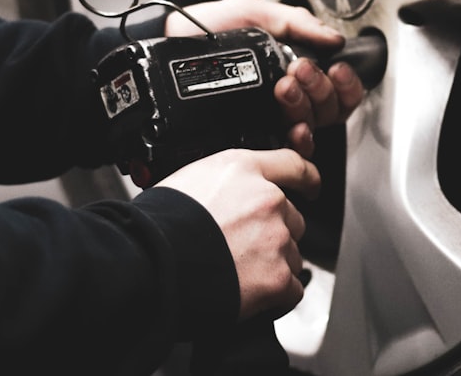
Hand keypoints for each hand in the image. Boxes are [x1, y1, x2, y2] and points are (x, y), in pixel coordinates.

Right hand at [157, 147, 320, 319]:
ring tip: (238, 274)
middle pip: (292, 218)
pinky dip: (277, 296)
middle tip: (242, 249)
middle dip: (274, 234)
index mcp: (243, 169)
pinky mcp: (278, 278)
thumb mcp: (188, 179)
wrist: (149, 265)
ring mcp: (276, 239)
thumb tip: (227, 196)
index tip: (311, 186)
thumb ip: (222, 183)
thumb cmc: (157, 225)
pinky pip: (292, 289)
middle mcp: (267, 199)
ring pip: (293, 254)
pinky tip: (252, 296)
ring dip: (274, 265)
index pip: (293, 164)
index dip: (306, 178)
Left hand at [165, 0, 365, 155]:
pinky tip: (293, 126)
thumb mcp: (252, 13)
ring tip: (284, 86)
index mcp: (290, 68)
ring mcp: (270, 119)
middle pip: (329, 108)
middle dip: (320, 87)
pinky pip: (290, 150)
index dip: (345, 82)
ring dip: (306, 105)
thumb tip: (334, 37)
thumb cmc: (204, 28)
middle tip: (299, 68)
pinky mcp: (252, 137)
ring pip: (313, 127)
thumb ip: (295, 22)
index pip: (335, 87)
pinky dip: (299, 138)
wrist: (167, 45)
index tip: (335, 67)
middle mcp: (285, 98)